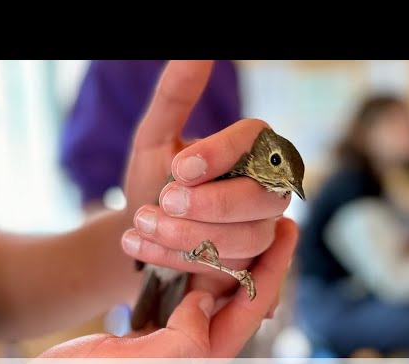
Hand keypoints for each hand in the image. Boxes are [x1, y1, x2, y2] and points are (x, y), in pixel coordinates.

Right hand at [40, 217, 296, 358]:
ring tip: (238, 224)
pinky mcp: (154, 333)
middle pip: (241, 297)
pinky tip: (195, 247)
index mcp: (203, 362)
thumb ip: (184, 341)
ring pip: (215, 292)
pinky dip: (194, 267)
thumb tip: (206, 301)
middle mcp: (197, 351)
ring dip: (228, 258)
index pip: (251, 308)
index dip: (274, 268)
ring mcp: (176, 341)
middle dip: (258, 259)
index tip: (287, 231)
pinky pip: (185, 294)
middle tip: (271, 220)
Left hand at [121, 60, 289, 301]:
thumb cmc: (153, 182)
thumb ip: (176, 97)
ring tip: (143, 225)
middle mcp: (267, 187)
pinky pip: (231, 268)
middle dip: (210, 205)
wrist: (141, 233)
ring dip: (192, 235)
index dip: (220, 154)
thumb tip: (197, 51)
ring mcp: (262, 229)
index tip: (178, 169)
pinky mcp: (249, 266)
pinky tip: (141, 245)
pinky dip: (181, 259)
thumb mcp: (155, 138)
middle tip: (163, 202)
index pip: (256, 140)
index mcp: (252, 148)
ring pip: (250, 237)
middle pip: (263, 197)